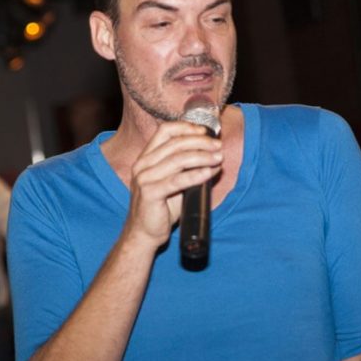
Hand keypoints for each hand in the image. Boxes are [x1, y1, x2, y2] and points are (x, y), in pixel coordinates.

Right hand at [124, 121, 222, 247]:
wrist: (145, 233)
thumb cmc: (161, 207)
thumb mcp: (174, 182)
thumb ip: (187, 167)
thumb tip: (214, 156)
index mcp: (146, 157)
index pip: (165, 131)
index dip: (187, 128)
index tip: (206, 132)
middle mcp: (142, 165)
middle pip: (175, 143)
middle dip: (200, 142)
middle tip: (218, 146)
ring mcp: (144, 178)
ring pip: (178, 159)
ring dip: (202, 157)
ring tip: (218, 159)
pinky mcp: (150, 193)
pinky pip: (177, 180)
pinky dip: (195, 175)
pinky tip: (209, 173)